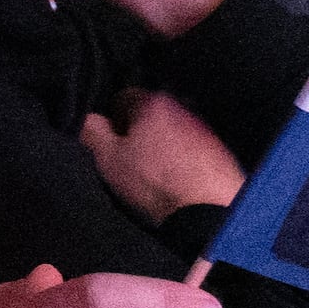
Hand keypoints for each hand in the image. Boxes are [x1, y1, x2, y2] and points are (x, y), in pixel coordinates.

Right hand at [81, 89, 248, 222]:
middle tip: (126, 160)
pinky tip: (175, 183)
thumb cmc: (155, 182)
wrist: (209, 210)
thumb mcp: (109, 159)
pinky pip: (191, 152)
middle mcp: (182, 108)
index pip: (122, 97)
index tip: (107, 141)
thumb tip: (87, 120)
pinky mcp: (221, 154)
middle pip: (150, 116)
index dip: (110, 119)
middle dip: (138, 133)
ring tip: (152, 176)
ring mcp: (205, 131)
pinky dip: (182, 162)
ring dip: (161, 148)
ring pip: (172, 134)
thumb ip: (92, 132)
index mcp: (153, 102)